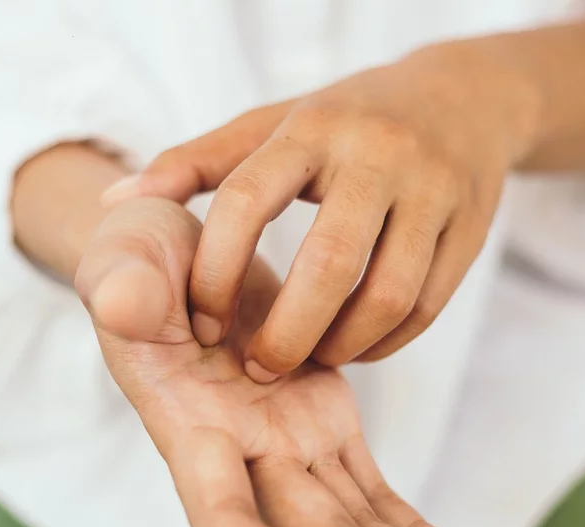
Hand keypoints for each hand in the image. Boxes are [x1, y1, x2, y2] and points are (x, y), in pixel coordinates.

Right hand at [74, 197, 492, 526]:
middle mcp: (240, 453)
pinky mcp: (325, 426)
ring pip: (353, 523)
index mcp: (188, 424)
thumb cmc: (137, 259)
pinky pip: (373, 491)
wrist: (178, 257)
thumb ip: (122, 285)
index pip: (221, 512)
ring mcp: (287, 445)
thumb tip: (125, 305)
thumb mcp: (121, 258)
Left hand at [103, 45, 540, 380]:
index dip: (215, 273)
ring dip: (341, 346)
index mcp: (310, 128)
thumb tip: (113, 205)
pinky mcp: (471, 226)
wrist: (461, 98)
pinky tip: (353, 348)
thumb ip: (192, 164)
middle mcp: (375, 154)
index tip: (200, 326)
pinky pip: (426, 306)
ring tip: (309, 362)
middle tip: (258, 371)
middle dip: (286, 334)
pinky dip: (385, 342)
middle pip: (328, 264)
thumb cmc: (343, 122)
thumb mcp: (268, 126)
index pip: (246, 200)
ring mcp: (432, 189)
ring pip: (388, 294)